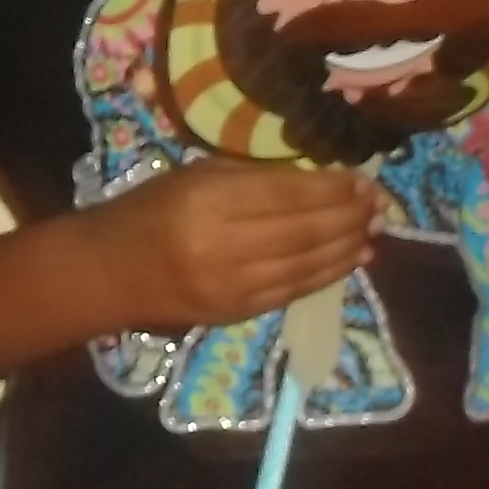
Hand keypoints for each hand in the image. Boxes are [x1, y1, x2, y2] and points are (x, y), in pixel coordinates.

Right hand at [89, 161, 378, 335]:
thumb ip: (254, 177)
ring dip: (348, 247)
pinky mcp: (237, 314)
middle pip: (307, 232)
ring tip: (374, 229)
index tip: (363, 178)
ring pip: (309, 266)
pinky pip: (294, 292)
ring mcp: (232, 287)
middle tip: (379, 202)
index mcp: (210, 203)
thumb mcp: (195, 175)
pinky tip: (350, 258)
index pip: (290, 195)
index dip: (334, 188)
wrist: (109, 273)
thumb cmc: (150, 209)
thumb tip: (320, 180)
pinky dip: (328, 274)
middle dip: (351, 216)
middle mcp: (225, 248)